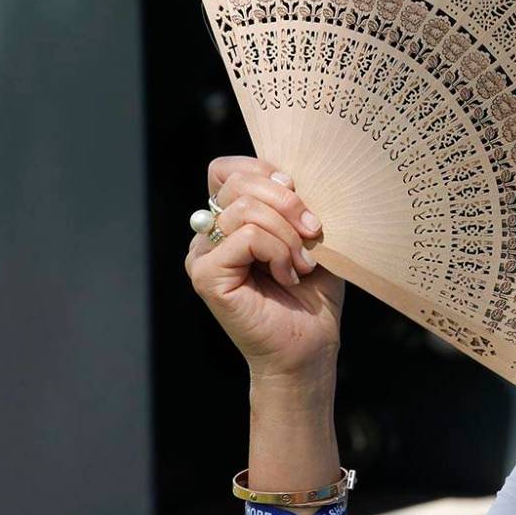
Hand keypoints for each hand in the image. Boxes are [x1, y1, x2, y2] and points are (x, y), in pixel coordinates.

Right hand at [185, 155, 344, 381]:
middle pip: (239, 183)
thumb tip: (287, 177)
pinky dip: (278, 252)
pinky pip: (247, 237)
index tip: (300, 198)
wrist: (309, 345)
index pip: (228, 169)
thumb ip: (293, 203)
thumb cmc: (311, 294)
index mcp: (228, 220)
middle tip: (314, 232)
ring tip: (302, 264)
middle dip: (288, 202)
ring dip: (288, 235)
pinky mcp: (205, 275)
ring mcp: (201, 255)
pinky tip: (288, 275)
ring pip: (246, 210)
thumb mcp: (308, 236)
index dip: (266, 172)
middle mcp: (207, 234)